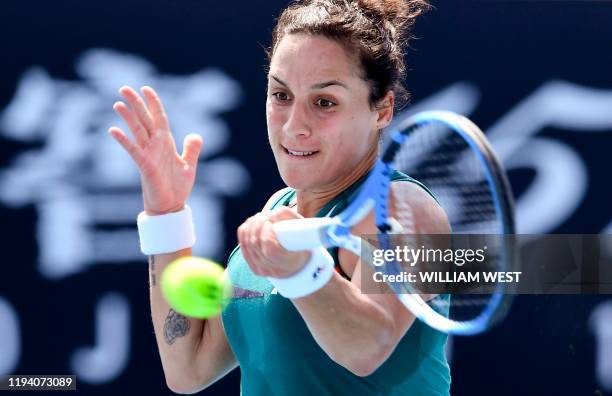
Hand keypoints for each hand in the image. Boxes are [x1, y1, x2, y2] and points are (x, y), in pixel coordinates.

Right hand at [109, 86, 202, 214]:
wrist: (172, 207)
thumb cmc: (178, 187)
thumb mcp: (189, 165)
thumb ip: (191, 149)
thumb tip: (195, 135)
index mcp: (166, 143)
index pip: (159, 118)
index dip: (153, 104)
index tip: (146, 89)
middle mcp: (155, 146)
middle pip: (145, 120)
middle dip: (136, 104)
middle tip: (124, 88)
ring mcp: (148, 154)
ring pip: (137, 131)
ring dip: (128, 117)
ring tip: (118, 103)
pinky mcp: (144, 166)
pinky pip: (133, 150)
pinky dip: (124, 140)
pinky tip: (113, 130)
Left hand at [238, 207, 311, 277]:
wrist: (300, 264)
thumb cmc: (302, 242)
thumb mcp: (303, 228)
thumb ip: (289, 216)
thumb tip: (271, 214)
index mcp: (290, 262)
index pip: (270, 249)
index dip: (266, 232)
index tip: (270, 221)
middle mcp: (274, 269)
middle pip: (256, 244)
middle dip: (257, 225)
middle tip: (264, 216)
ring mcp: (263, 270)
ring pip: (248, 244)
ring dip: (251, 226)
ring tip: (259, 218)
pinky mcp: (255, 268)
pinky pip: (243, 246)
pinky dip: (245, 232)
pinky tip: (251, 224)